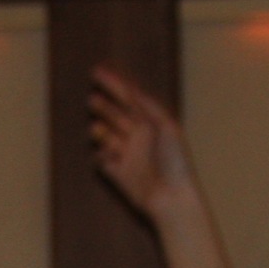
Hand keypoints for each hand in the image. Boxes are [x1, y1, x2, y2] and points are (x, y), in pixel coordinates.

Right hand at [88, 64, 196, 220]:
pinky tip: (108, 156)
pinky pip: (100, 160)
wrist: (172, 196)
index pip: (127, 98)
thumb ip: (147, 106)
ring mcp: (125, 154)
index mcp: (149, 122)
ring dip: (100, 130)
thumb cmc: (175, 161)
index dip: (113, 84)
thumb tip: (130, 88)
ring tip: (99, 130)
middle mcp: (135, 136)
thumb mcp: (166, 125)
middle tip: (93, 101)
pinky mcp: (116, 173)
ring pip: (104, 135)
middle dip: (103, 107)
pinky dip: (101, 155)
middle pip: (113, 114)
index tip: (97, 71)